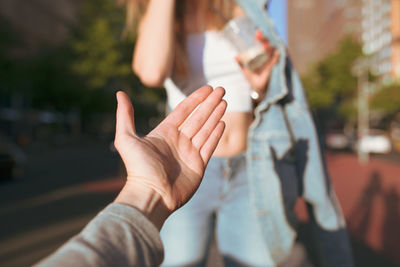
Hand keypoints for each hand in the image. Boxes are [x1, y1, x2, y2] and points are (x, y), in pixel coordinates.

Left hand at [114, 86, 225, 228]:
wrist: (150, 195)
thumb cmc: (138, 168)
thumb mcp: (126, 139)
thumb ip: (125, 116)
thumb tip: (120, 93)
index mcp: (164, 133)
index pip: (183, 111)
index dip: (195, 99)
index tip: (207, 89)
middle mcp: (178, 141)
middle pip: (197, 117)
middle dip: (209, 103)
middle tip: (221, 90)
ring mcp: (189, 153)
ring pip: (206, 129)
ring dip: (215, 115)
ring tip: (224, 102)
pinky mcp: (198, 165)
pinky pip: (209, 146)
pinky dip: (216, 134)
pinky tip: (222, 122)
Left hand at [236, 30, 279, 95]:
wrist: (255, 87)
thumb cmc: (251, 76)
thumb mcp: (244, 69)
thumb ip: (240, 63)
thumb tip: (235, 57)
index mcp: (259, 54)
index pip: (261, 42)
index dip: (260, 36)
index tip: (257, 31)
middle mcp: (265, 55)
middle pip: (267, 44)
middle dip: (264, 39)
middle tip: (258, 36)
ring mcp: (269, 60)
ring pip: (271, 51)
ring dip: (269, 47)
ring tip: (264, 45)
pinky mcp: (272, 67)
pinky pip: (275, 60)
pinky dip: (276, 56)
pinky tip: (276, 52)